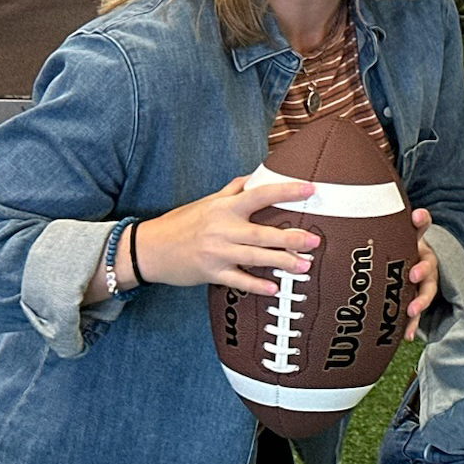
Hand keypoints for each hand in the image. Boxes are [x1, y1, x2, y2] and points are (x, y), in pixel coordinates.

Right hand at [132, 173, 320, 292]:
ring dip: (282, 262)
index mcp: (224, 208)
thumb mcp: (206, 202)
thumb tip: (254, 176)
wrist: (148, 249)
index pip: (260, 195)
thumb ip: (232, 190)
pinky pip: (239, 280)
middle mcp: (223, 229)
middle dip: (291, 238)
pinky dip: (257, 285)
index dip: (286, 191)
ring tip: (304, 265)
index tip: (310, 189)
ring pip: (255, 258)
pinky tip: (275, 287)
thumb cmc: (180, 223)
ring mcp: (217, 253)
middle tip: (315, 240)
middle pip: (263, 233)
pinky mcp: (212, 272)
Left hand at [404, 207, 439, 340]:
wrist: (405, 270)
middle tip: (413, 274)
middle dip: (422, 271)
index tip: (417, 216)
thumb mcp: (395, 238)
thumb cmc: (396, 254)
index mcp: (418, 245)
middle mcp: (424, 264)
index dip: (421, 222)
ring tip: (412, 312)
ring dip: (420, 302)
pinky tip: (407, 335)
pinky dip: (412, 325)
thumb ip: (394, 223)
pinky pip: (415, 314)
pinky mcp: (414, 302)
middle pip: (428, 266)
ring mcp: (421, 284)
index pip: (422, 229)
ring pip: (425, 292)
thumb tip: (388, 205)